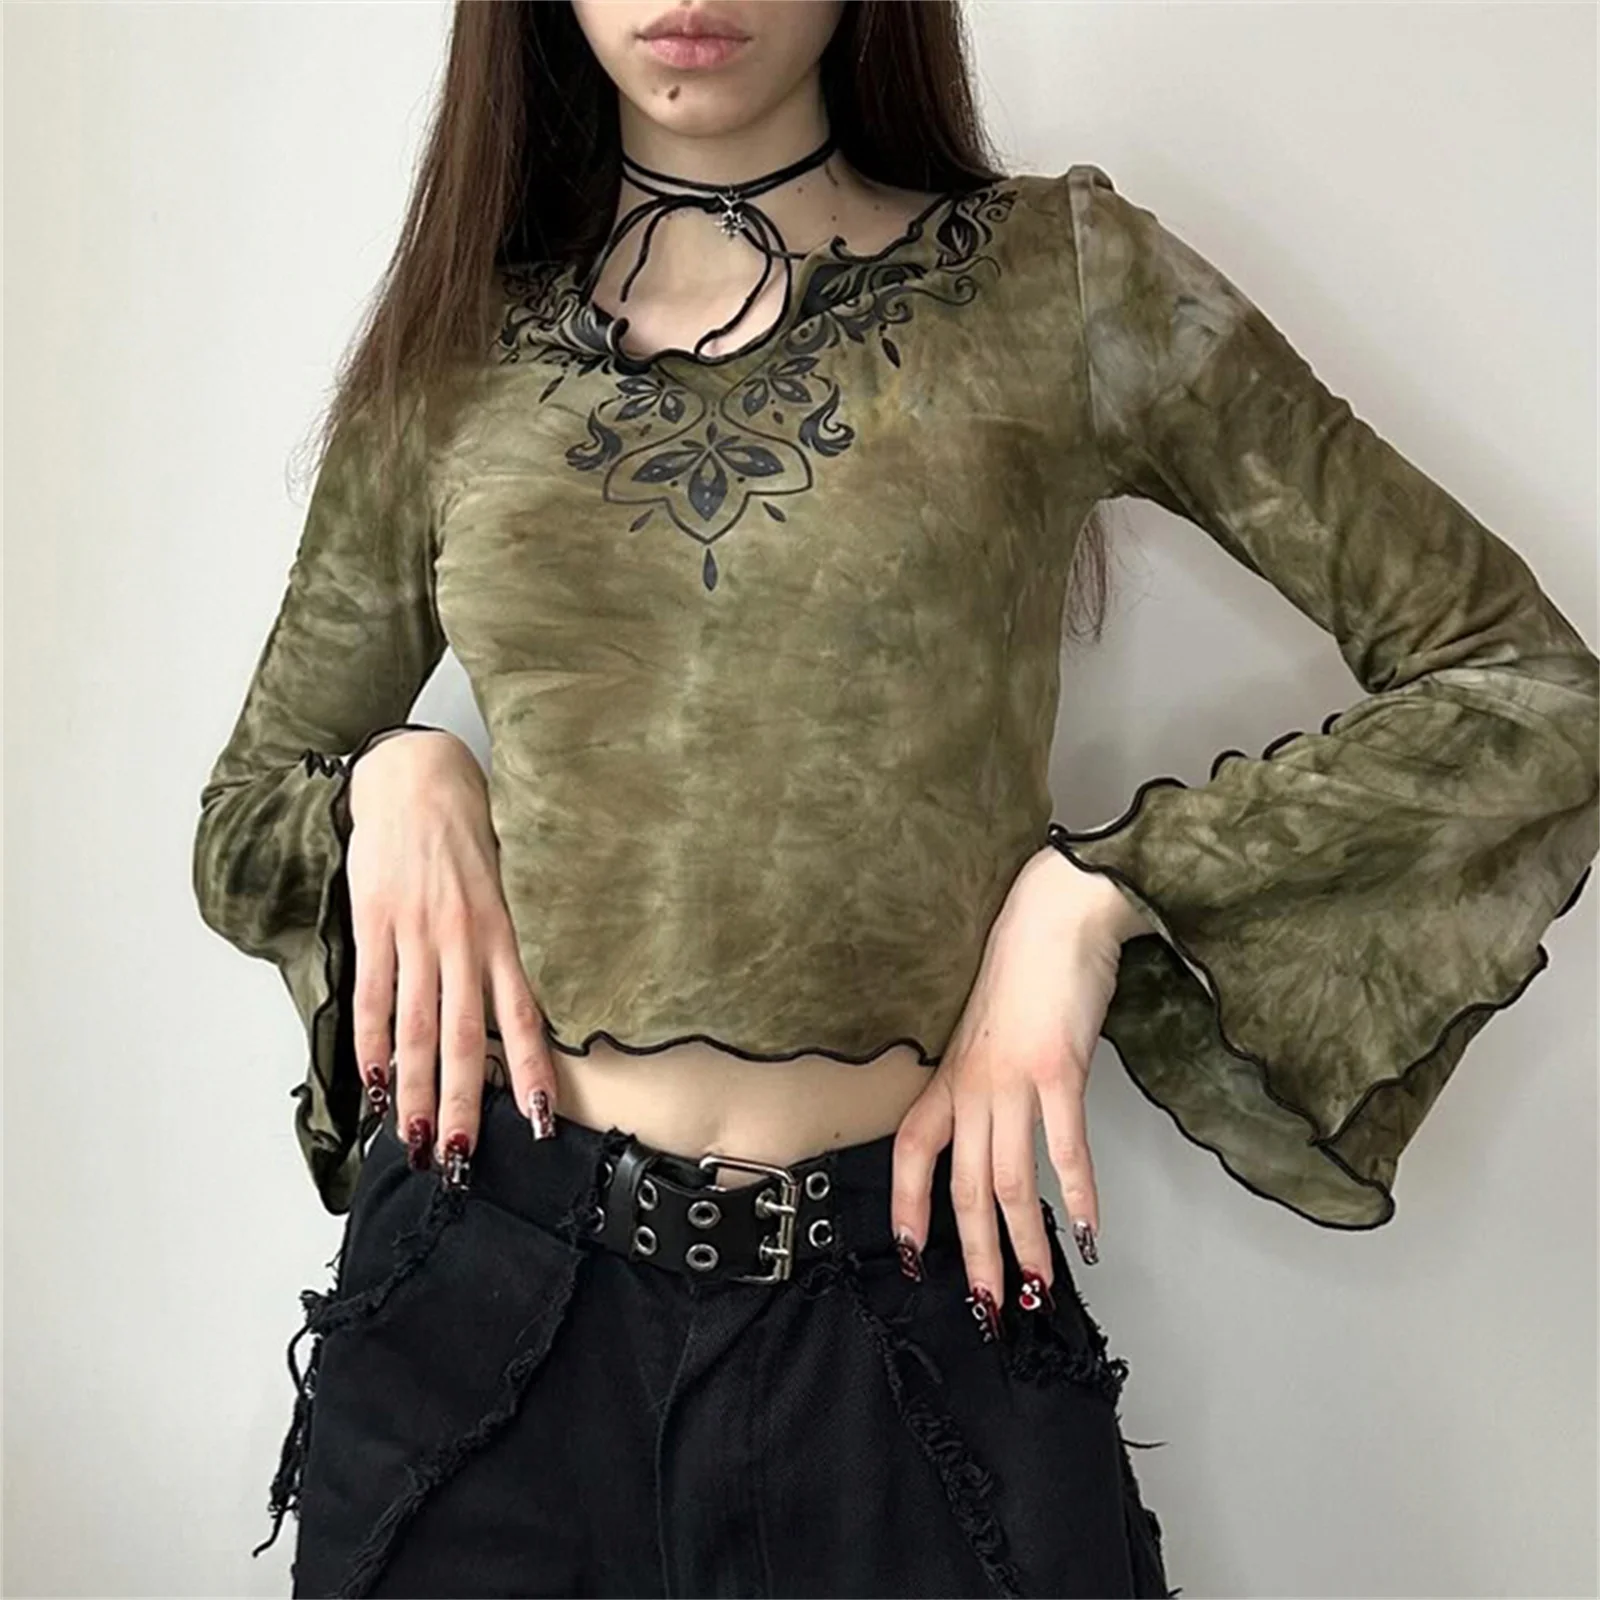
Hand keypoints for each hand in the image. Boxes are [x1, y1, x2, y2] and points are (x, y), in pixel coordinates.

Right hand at [345, 728, 558, 1183]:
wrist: (419, 777)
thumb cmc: (470, 834)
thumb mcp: (509, 886)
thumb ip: (512, 944)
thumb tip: (524, 1007)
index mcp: (503, 934)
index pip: (521, 1017)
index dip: (527, 1070)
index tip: (537, 1121)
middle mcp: (463, 940)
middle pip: (461, 1038)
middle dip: (460, 1103)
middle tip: (460, 1158)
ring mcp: (416, 934)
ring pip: (414, 1027)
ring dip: (411, 1089)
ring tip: (412, 1139)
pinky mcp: (375, 923)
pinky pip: (373, 992)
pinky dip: (369, 1041)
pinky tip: (370, 1081)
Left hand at [889, 848, 1147, 1337]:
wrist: (1053, 915)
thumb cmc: (1024, 967)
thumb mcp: (986, 1029)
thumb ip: (984, 1078)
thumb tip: (996, 1122)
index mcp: (949, 1076)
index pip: (912, 1153)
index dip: (907, 1207)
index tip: (911, 1255)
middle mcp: (972, 1085)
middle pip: (964, 1188)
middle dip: (973, 1255)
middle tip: (986, 1307)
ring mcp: (1013, 1081)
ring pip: (1010, 1183)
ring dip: (1024, 1245)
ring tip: (1037, 1290)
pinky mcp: (1059, 1072)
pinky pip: (1066, 1150)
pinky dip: (1081, 1197)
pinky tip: (1091, 1232)